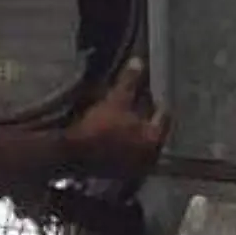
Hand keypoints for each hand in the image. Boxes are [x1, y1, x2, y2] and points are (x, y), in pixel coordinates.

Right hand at [62, 59, 168, 179]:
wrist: (72, 156)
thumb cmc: (99, 127)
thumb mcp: (115, 100)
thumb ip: (130, 81)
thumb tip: (138, 61)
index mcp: (154, 138)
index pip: (163, 115)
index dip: (153, 99)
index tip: (144, 88)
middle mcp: (150, 155)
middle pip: (151, 129)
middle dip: (142, 114)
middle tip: (131, 101)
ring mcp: (135, 167)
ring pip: (138, 141)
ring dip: (131, 128)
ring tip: (118, 115)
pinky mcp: (119, 173)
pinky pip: (126, 152)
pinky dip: (121, 141)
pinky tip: (109, 131)